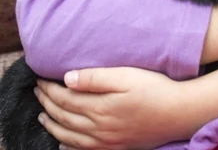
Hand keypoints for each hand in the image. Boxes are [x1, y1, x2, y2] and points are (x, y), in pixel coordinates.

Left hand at [35, 67, 180, 149]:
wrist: (179, 113)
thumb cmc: (155, 89)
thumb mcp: (126, 76)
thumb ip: (96, 77)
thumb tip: (67, 78)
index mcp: (100, 107)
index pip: (65, 99)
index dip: (50, 89)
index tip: (40, 79)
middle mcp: (99, 128)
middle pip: (65, 117)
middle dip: (47, 104)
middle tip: (36, 92)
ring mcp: (107, 141)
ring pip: (70, 137)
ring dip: (53, 125)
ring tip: (42, 115)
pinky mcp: (116, 148)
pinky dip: (68, 146)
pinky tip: (63, 143)